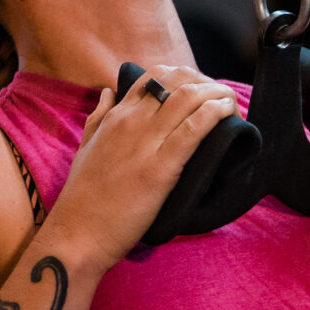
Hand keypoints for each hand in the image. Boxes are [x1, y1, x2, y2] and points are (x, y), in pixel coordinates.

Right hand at [49, 66, 238, 265]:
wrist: (79, 232)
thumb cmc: (83, 197)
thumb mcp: (85, 147)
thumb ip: (97, 117)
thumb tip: (107, 91)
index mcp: (115, 116)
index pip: (154, 77)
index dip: (184, 77)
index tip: (200, 91)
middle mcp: (131, 121)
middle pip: (176, 80)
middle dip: (205, 82)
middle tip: (220, 99)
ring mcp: (145, 142)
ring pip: (189, 97)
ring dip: (217, 93)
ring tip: (231, 104)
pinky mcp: (161, 167)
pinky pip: (194, 128)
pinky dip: (215, 114)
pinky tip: (227, 113)